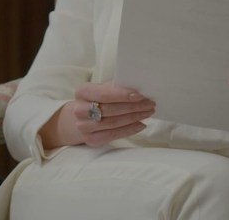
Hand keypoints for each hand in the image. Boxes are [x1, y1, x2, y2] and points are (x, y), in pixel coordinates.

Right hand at [39, 82, 155, 148]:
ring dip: (134, 117)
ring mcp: (84, 127)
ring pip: (113, 123)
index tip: (140, 95)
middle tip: (150, 103)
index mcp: (82, 92)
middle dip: (133, 106)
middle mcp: (79, 110)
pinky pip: (113, 135)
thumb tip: (139, 87)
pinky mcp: (91, 140)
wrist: (80, 118)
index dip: (122, 95)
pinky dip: (129, 130)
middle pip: (110, 110)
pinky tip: (141, 124)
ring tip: (148, 112)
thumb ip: (116, 87)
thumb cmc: (97, 99)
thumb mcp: (102, 88)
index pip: (104, 94)